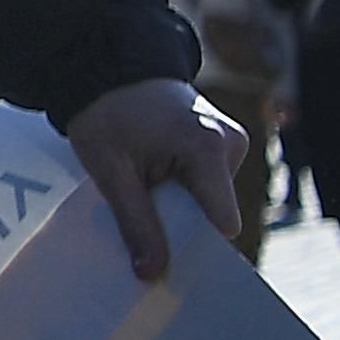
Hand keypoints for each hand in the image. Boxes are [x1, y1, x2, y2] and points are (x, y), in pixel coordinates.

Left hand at [61, 76, 252, 281]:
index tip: (171, 262)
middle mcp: (232, 142)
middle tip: (142, 220)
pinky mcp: (225, 140)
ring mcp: (233, 140)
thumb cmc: (107, 111)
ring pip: (211, 198)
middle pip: (215, 212)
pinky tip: (156, 174)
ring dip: (179, 202)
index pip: (221, 221)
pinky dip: (184, 187)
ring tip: (144, 183)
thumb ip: (135, 222)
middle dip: (182, 223)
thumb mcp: (111, 170)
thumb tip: (152, 273)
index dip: (196, 245)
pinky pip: (209, 181)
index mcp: (208, 148)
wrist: (110, 66)